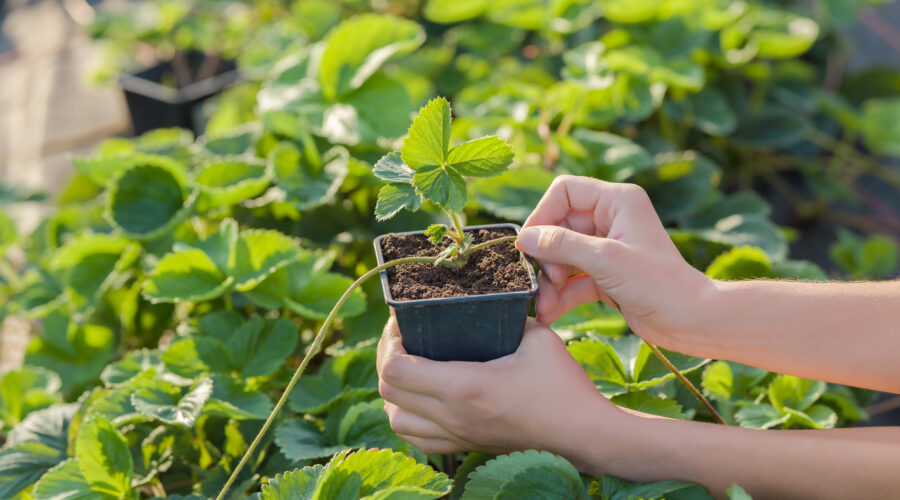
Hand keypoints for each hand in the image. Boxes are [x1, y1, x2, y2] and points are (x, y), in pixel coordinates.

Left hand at [376, 316, 624, 464]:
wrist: (585, 435)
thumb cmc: (564, 386)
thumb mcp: (537, 338)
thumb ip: (506, 317)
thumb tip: (486, 300)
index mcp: (465, 387)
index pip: (396, 371)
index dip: (389, 343)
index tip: (402, 322)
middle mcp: (454, 416)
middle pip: (388, 393)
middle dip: (386, 359)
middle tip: (402, 336)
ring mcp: (458, 435)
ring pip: (396, 421)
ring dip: (393, 392)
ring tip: (409, 366)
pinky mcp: (466, 446)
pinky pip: (417, 440)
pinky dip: (408, 418)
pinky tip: (422, 398)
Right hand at [519, 175, 713, 351]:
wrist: (690, 321)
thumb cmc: (658, 283)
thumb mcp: (605, 260)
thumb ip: (561, 245)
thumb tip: (523, 238)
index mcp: (617, 201)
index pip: (565, 192)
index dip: (543, 214)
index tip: (528, 244)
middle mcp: (612, 219)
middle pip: (559, 228)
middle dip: (545, 258)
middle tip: (536, 283)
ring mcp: (608, 249)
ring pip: (563, 257)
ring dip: (550, 281)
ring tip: (542, 306)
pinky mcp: (606, 276)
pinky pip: (573, 280)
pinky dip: (560, 296)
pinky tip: (549, 314)